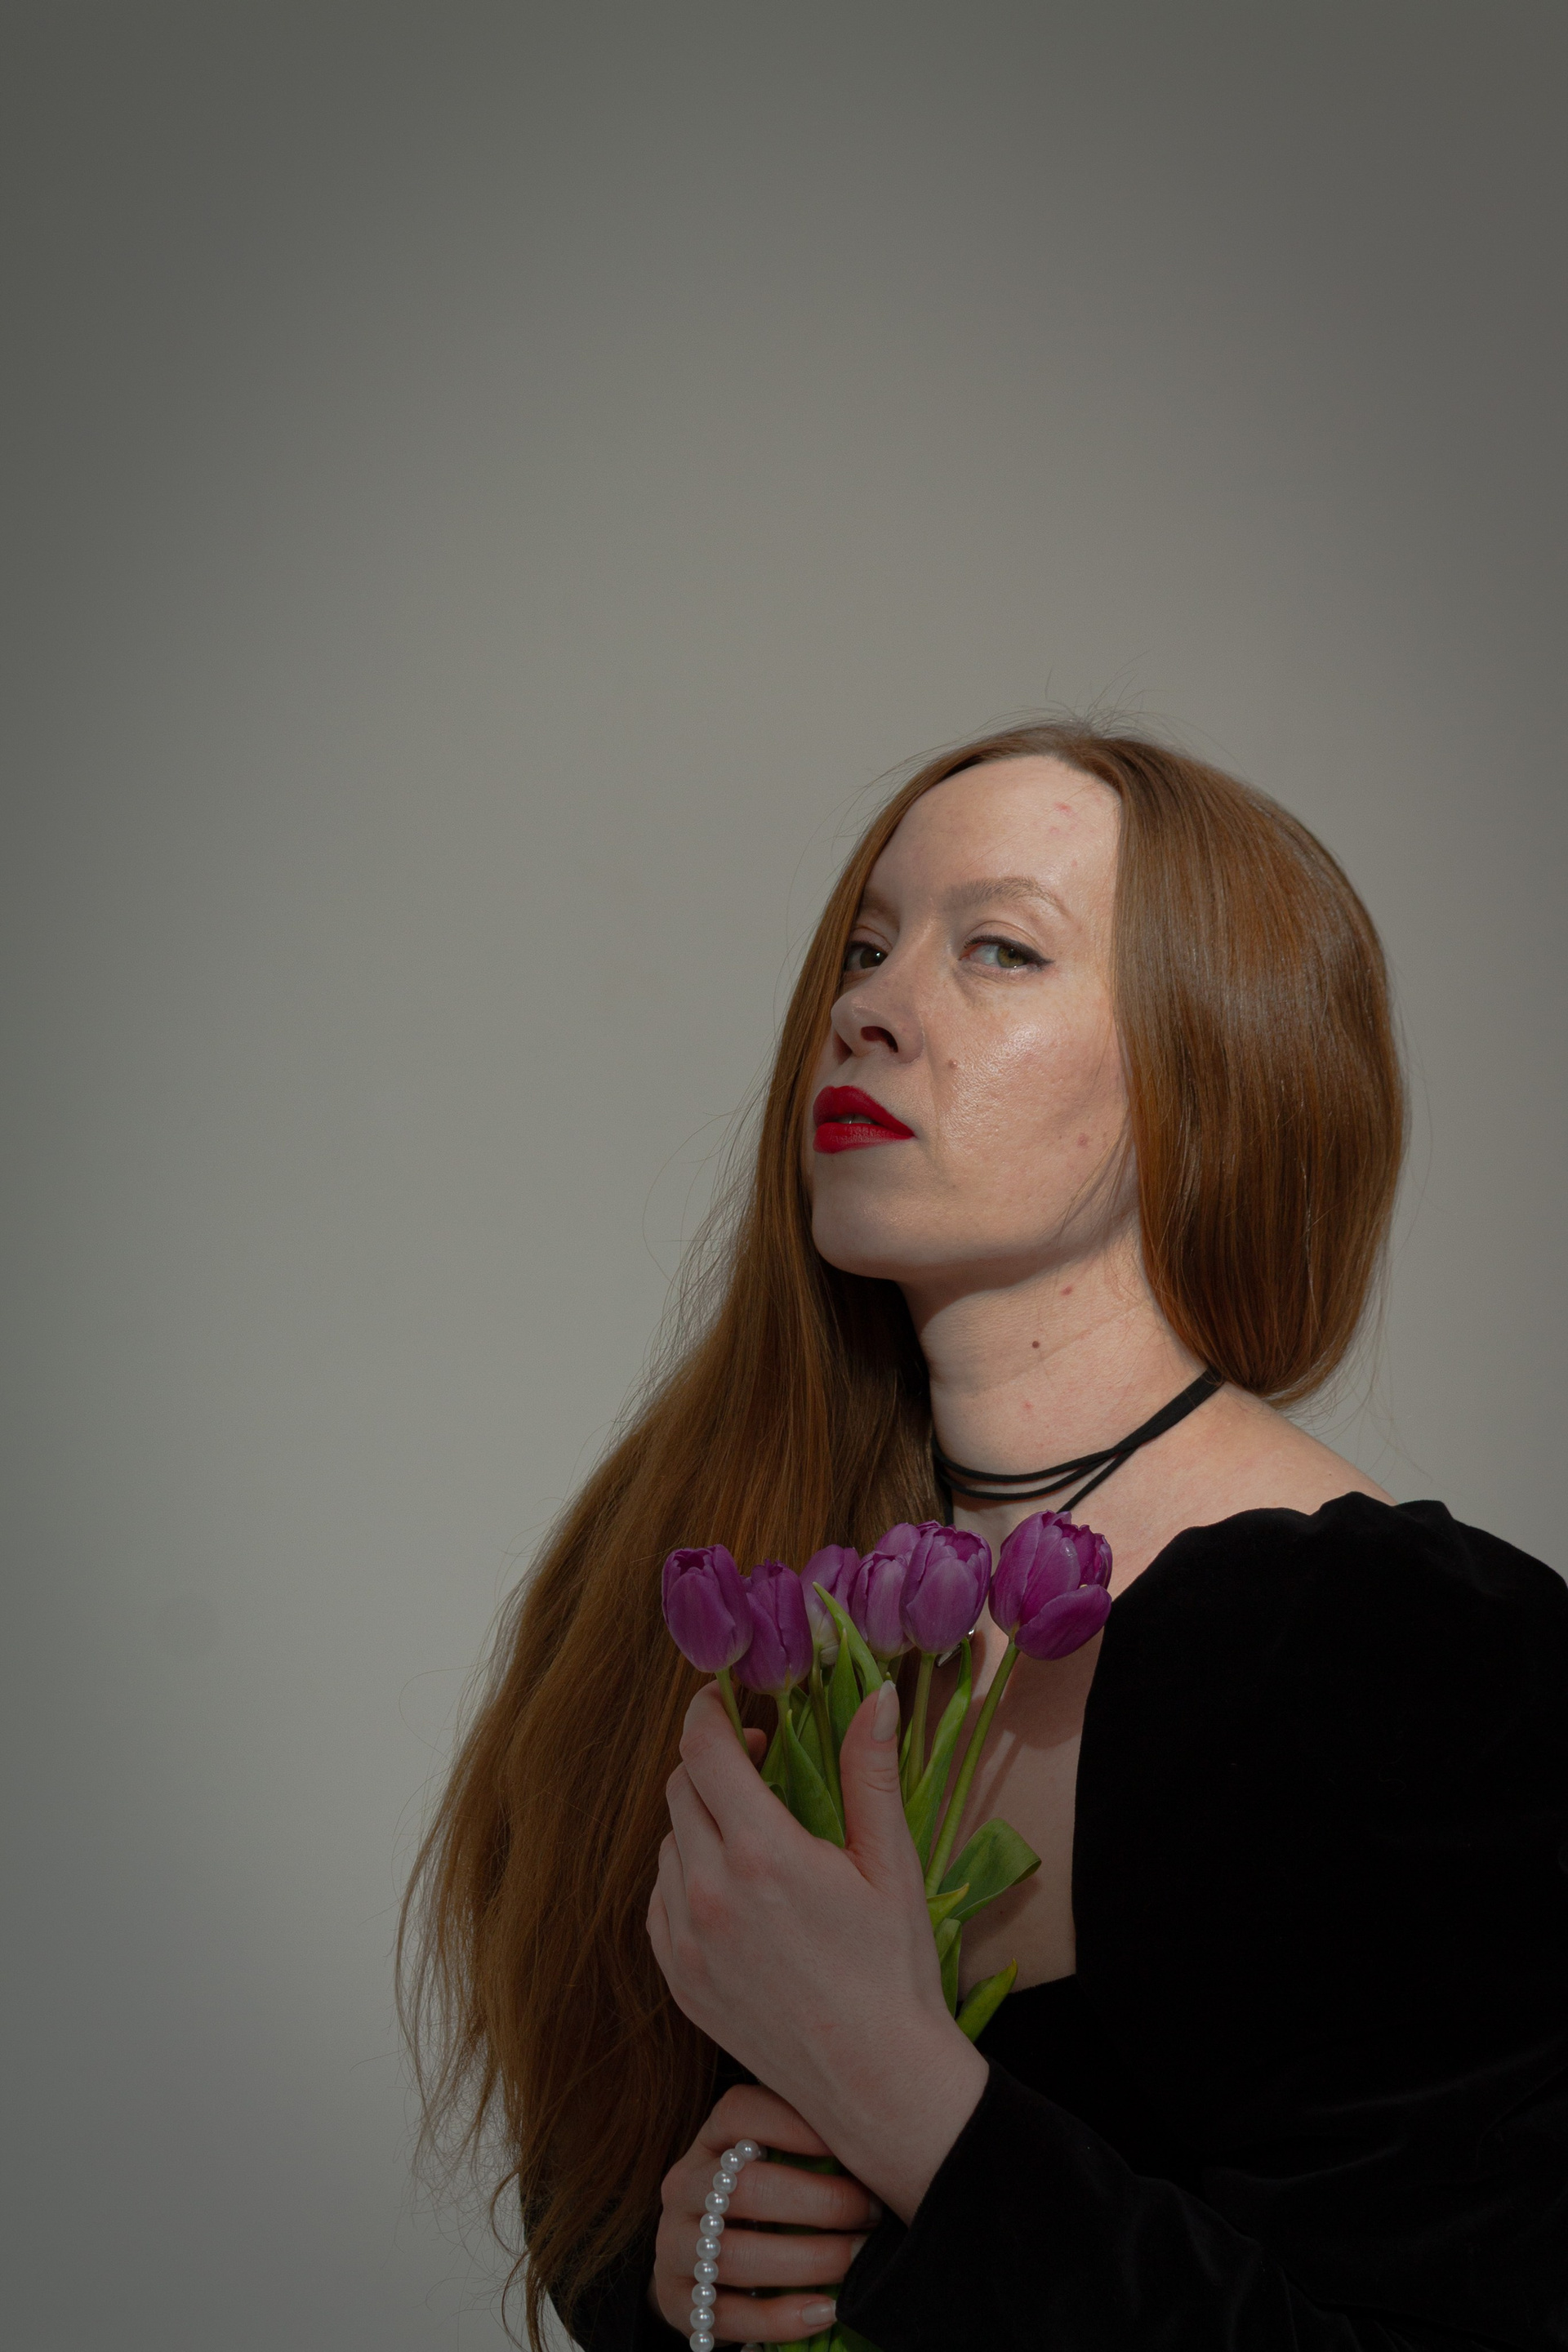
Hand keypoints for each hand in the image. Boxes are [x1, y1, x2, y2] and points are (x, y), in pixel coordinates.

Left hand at [647, 1681, 987, 2220]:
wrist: (875, 2082)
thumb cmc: (894, 1968)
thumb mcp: (891, 1861)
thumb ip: (871, 1771)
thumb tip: (879, 1693)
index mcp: (762, 1853)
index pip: (704, 1750)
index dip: (708, 1712)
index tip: (725, 1700)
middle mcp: (709, 1892)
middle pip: (681, 1790)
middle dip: (713, 1764)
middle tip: (759, 1765)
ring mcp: (684, 1940)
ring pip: (668, 1843)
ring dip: (699, 1822)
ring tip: (753, 1834)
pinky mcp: (676, 1979)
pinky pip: (659, 1899)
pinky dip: (685, 1877)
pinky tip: (730, 1889)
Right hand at [650, 2083, 880, 2341]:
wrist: (702, 2262)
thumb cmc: (763, 2200)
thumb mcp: (771, 2161)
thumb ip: (809, 2145)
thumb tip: (878, 2144)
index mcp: (710, 2140)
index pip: (741, 2112)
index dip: (797, 2124)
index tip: (855, 2142)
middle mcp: (684, 2187)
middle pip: (747, 2188)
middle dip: (821, 2202)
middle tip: (872, 2212)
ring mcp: (674, 2247)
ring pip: (738, 2256)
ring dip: (810, 2260)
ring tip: (858, 2261)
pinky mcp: (679, 2305)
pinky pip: (730, 2316)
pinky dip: (783, 2317)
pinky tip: (827, 2310)